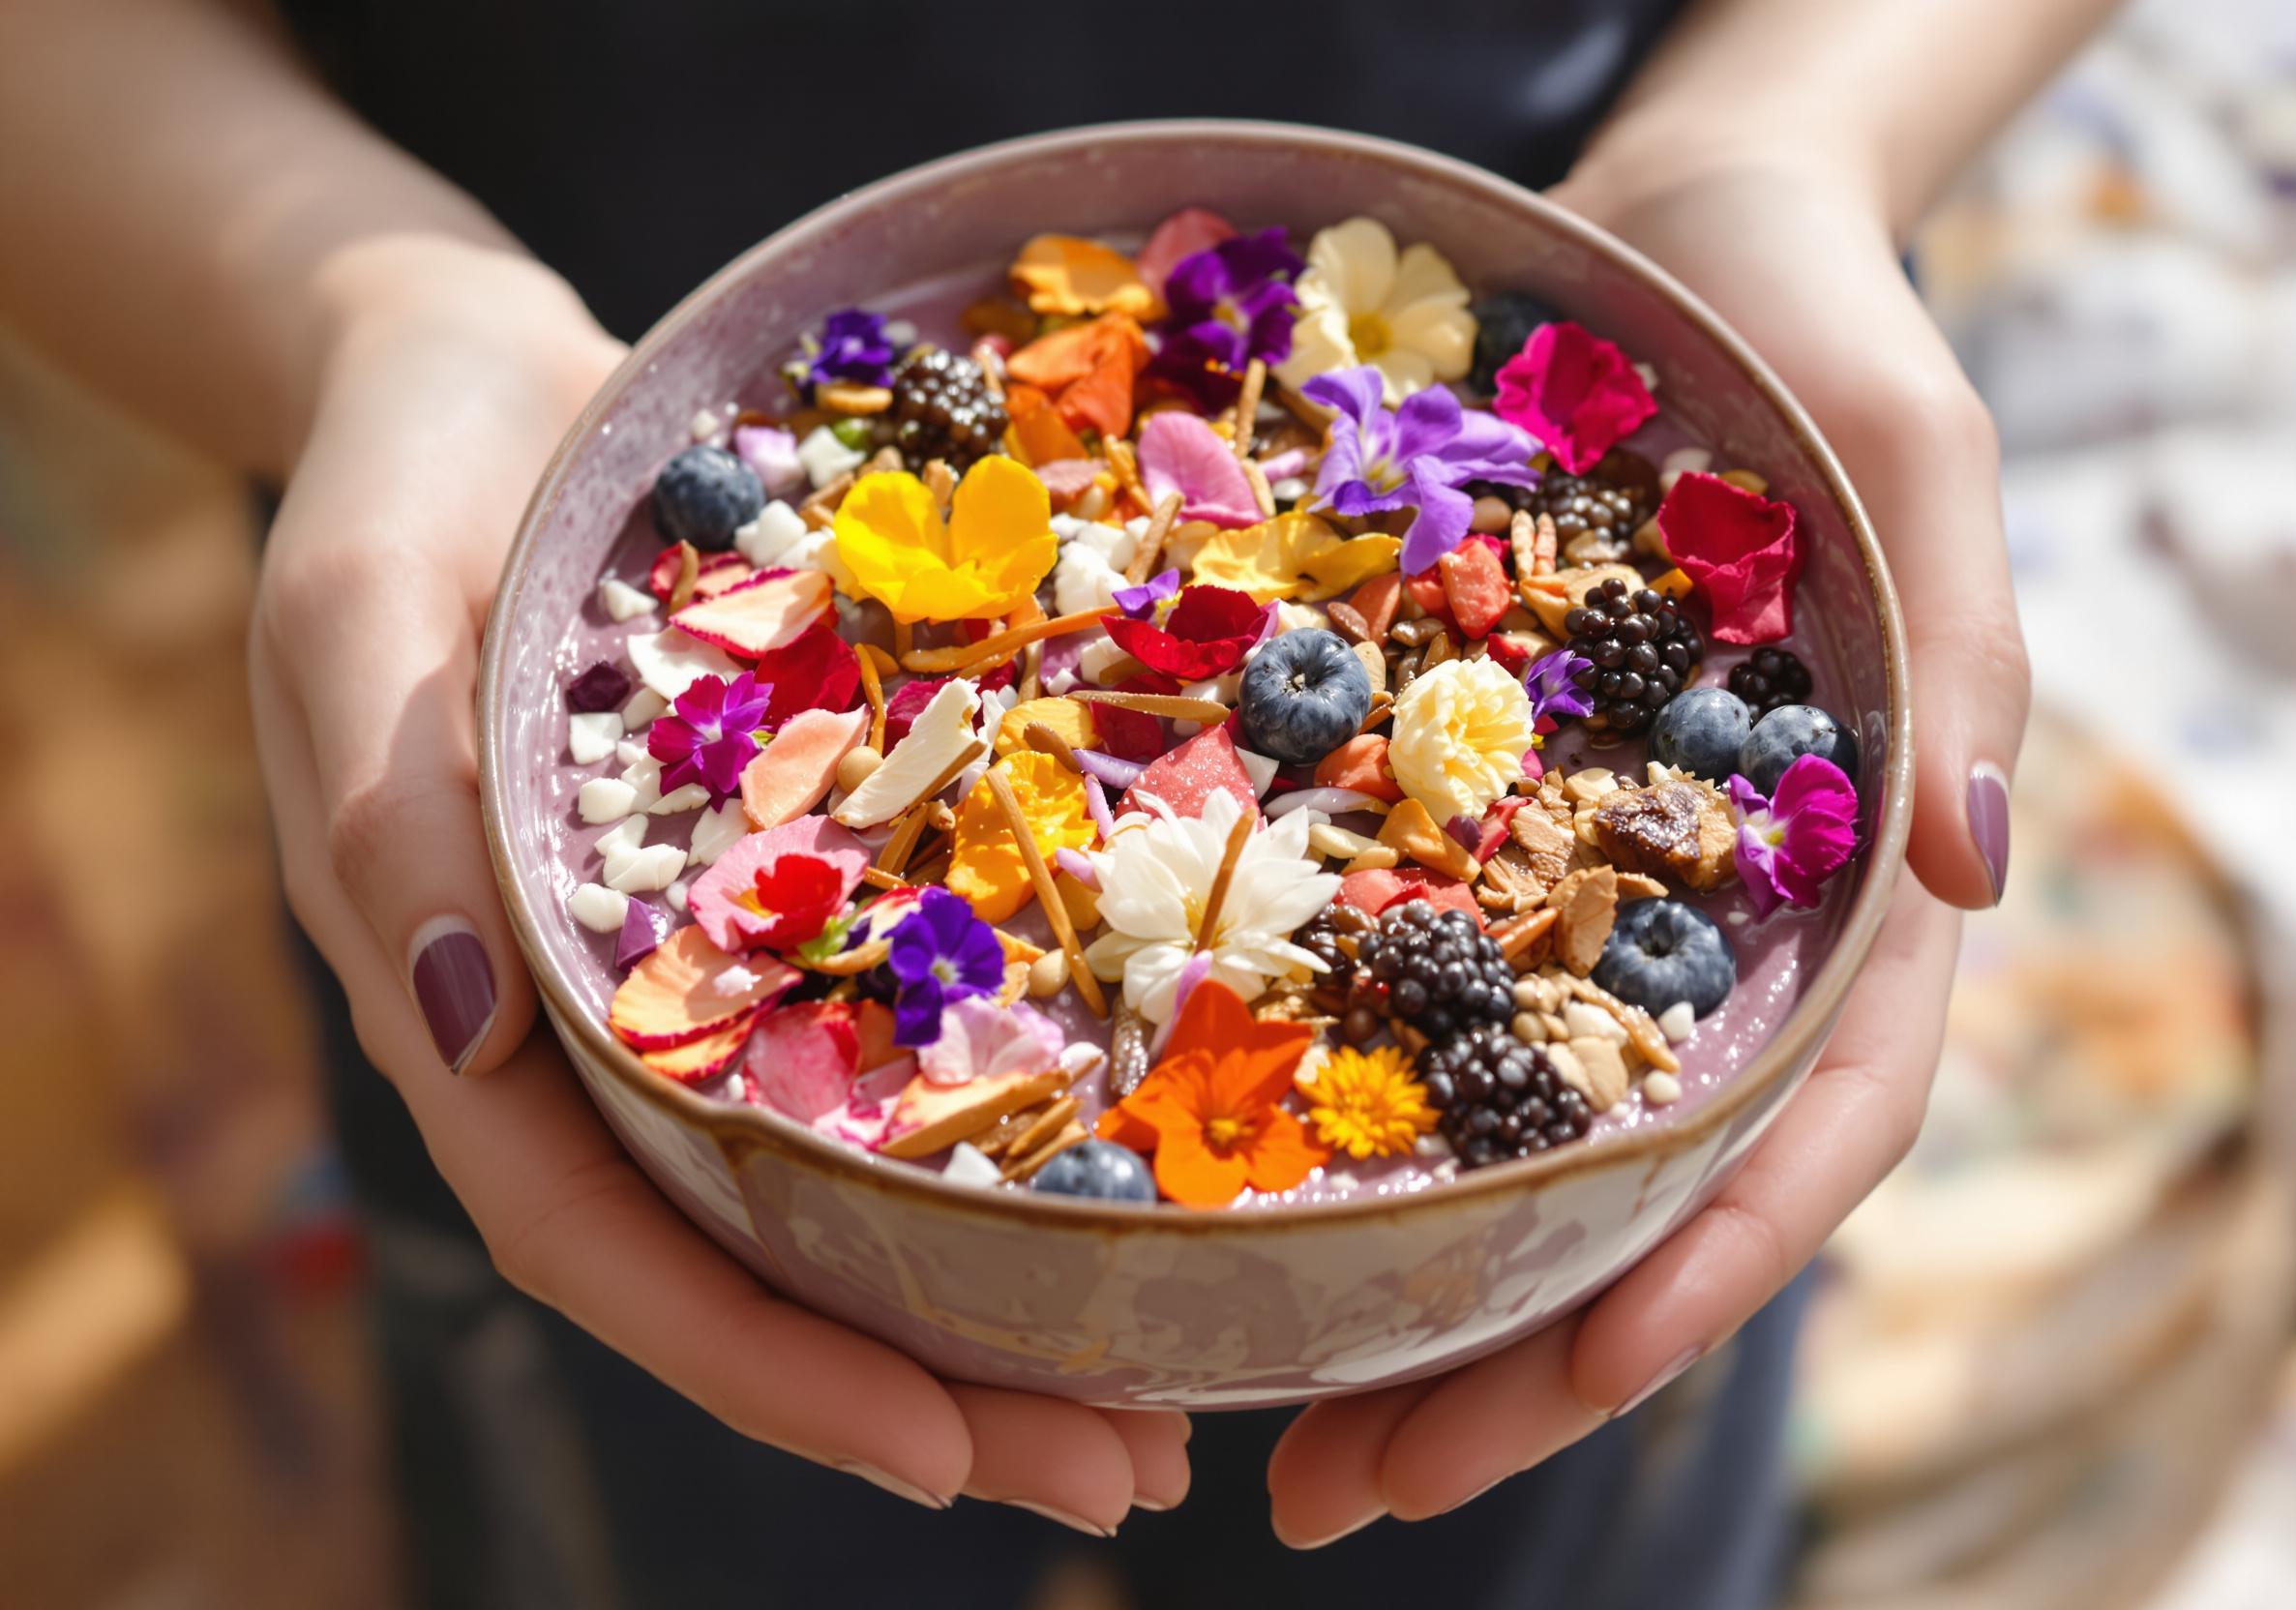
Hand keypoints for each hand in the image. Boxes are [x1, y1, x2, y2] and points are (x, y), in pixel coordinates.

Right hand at [250, 239, 1187, 1528]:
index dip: (771, 1367)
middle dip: (938, 1382)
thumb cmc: (400, 487)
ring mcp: (713, 969)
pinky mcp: (802, 884)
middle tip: (1136, 1468)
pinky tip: (1157, 1141)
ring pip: (852, 1176)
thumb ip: (391, 820)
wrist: (486, 383)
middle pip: (763, 1258)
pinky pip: (908, 1021)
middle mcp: (609, 1028)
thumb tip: (454, 1037)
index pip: (611, 1247)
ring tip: (1186, 1377)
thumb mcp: (356, 623)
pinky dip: (1014, 1108)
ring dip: (1005, 1290)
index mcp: (482, 1012)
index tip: (946, 1455)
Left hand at [1265, 155, 2027, 1542]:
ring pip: (1515, 1167)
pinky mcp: (1475, 850)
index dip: (1705, 1263)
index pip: (1805, 1130)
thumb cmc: (1816, 337)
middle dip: (1511, 1367)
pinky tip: (1226, 1231)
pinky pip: (1411, 1032)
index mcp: (1850, 893)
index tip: (1583, 1368)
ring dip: (1406, 1322)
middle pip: (1637, 1206)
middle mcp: (1715, 942)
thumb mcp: (1918, 464)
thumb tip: (1986, 872)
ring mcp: (1589, 913)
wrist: (1678, 243)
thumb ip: (1967, 662)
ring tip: (1263, 1452)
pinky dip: (1344, 1157)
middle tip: (1345, 1496)